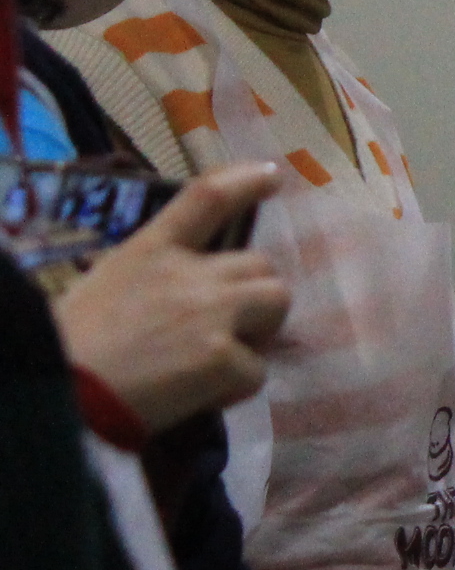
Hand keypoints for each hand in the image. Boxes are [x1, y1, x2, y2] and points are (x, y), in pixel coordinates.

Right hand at [49, 163, 289, 433]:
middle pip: (262, 264)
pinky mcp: (225, 357)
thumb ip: (152, 276)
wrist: (61, 394)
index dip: (243, 182)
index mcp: (150, 250)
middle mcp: (189, 273)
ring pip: (276, 302)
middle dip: (255, 294)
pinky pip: (257, 370)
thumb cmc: (71, 344)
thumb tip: (185, 290)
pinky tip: (199, 394)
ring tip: (221, 355)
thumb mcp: (104, 284)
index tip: (271, 176)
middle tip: (228, 325)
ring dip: (261, 329)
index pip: (206, 198)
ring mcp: (212, 312)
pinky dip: (235, 386)